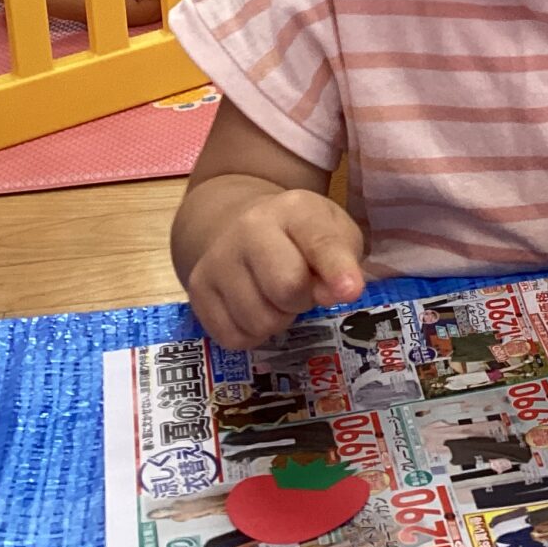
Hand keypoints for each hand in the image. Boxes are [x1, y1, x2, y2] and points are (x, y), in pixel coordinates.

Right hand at [183, 188, 365, 350]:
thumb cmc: (299, 235)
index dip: (338, 270)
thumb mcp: (334, 233)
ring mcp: (218, 259)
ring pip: (260, 321)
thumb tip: (336, 294)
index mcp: (294, 209)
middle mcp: (249, 228)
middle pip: (287, 288)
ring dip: (277, 319)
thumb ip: (343, 260)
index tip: (350, 291)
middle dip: (303, 300)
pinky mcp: (198, 289)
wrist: (238, 224)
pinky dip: (252, 334)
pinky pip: (233, 338)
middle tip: (302, 289)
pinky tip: (255, 308)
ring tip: (276, 296)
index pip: (320, 242)